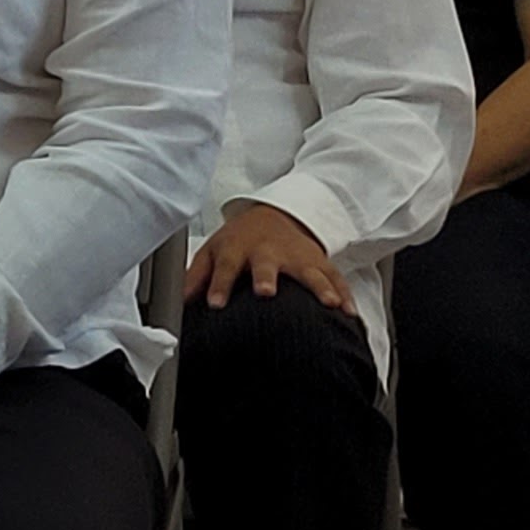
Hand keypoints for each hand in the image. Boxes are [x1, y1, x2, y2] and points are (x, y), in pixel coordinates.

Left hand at [186, 203, 350, 313]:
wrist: (277, 215)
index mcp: (238, 249)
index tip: (215, 304)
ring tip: (329, 305)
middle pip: (267, 265)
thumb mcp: (213, 250)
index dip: (218, 285)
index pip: (225, 267)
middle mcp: (269, 253)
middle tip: (266, 293)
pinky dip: (346, 296)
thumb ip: (196, 276)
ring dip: (319, 288)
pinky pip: (337, 280)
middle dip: (266, 278)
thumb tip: (178, 302)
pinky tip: (350, 314)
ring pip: (310, 273)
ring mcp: (298, 258)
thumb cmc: (240, 240)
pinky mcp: (321, 264)